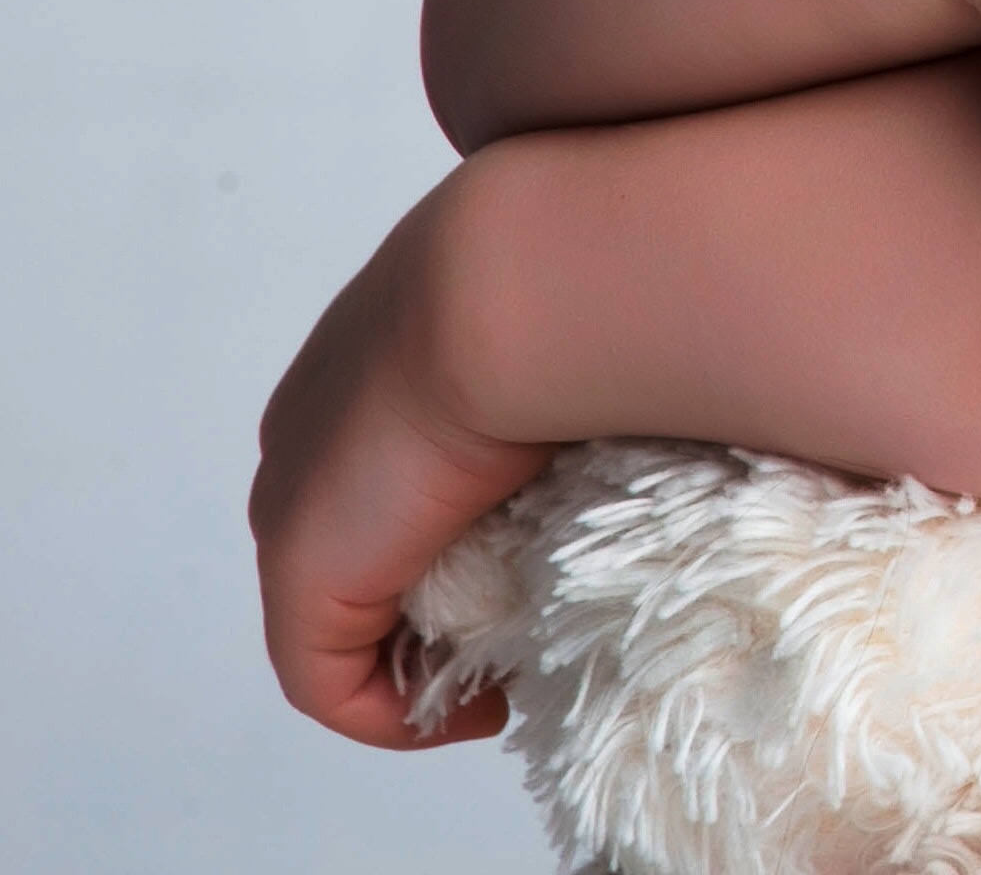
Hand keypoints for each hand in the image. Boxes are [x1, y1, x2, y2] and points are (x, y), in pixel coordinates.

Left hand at [249, 174, 548, 748]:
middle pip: (361, 531)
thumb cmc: (582, 282)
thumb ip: (589, 343)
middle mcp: (320, 413)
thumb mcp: (586, 304)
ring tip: (518, 657)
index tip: (542, 539)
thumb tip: (665, 380)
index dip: (457, 512)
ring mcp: (298, 493)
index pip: (390, 449)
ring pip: (346, 603)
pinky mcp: (303, 574)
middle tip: (533, 607)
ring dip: (428, 645)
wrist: (524, 284)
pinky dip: (402, 714)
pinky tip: (484, 707)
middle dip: (438, 584)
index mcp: (380, 337)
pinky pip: (332, 682)